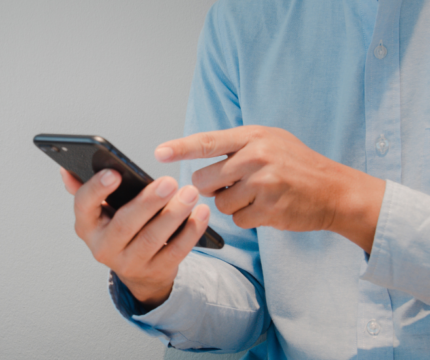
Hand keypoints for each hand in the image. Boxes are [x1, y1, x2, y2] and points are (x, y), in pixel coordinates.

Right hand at [60, 167, 209, 307]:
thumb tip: (66, 170)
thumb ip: (86, 189)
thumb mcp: (99, 212)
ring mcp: (129, 263)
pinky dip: (190, 231)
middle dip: (148, 202)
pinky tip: (200, 213)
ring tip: (190, 193)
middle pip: (125, 224)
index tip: (114, 173)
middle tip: (169, 181)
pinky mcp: (155, 271)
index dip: (97, 190)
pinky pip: (175, 251)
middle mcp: (103, 247)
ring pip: (152, 238)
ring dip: (174, 214)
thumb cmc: (118, 228)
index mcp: (86, 225)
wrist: (138, 270)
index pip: (84, 206)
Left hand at [154, 125, 384, 252]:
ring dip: (232, 204)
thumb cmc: (295, 165)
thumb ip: (235, 147)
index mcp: (253, 136)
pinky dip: (247, 218)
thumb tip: (195, 161)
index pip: (207, 142)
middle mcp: (257, 157)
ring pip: (219, 202)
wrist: (335, 191)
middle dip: (211, 187)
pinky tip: (266, 208)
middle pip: (204, 179)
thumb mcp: (269, 142)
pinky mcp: (270, 209)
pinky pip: (237, 219)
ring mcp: (264, 183)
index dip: (180, 147)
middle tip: (232, 184)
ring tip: (257, 194)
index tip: (158, 152)